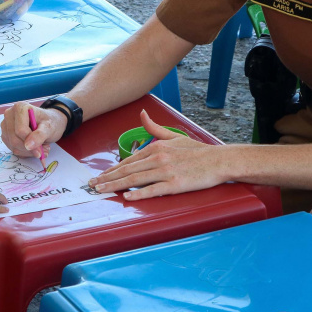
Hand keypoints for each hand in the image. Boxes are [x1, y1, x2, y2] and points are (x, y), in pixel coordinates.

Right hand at [0, 102, 63, 158]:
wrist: (47, 123)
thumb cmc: (48, 122)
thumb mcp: (49, 127)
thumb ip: (40, 135)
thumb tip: (28, 145)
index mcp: (20, 107)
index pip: (20, 130)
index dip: (31, 142)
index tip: (42, 149)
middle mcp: (9, 114)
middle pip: (14, 139)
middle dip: (30, 148)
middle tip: (43, 150)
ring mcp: (6, 125)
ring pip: (13, 145)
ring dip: (28, 151)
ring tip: (40, 148)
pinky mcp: (5, 134)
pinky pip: (12, 148)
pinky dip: (24, 152)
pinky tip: (33, 147)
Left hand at [88, 110, 222, 200]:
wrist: (219, 160)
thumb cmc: (197, 151)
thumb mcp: (174, 136)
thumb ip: (155, 128)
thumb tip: (142, 114)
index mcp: (156, 147)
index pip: (128, 161)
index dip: (112, 170)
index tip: (100, 176)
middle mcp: (158, 158)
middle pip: (127, 170)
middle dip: (107, 179)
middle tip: (92, 185)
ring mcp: (166, 171)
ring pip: (135, 179)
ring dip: (116, 186)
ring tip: (102, 191)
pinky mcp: (175, 183)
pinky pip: (154, 190)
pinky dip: (139, 193)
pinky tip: (127, 197)